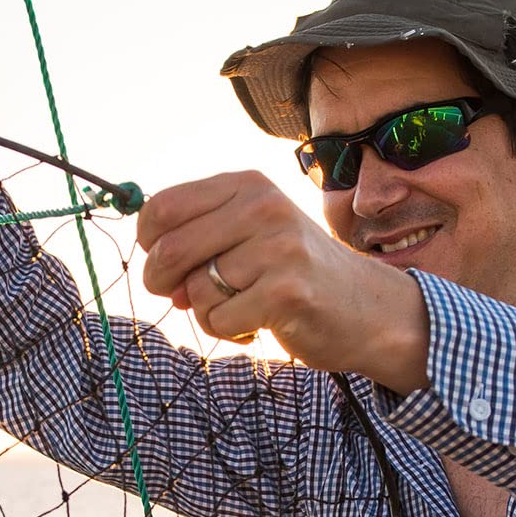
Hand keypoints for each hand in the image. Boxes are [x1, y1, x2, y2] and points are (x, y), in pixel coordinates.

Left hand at [137, 172, 429, 392]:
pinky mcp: (285, 291)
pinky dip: (227, 330)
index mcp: (247, 186)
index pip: (162, 207)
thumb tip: (157, 274)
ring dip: (205, 311)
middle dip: (162, 282)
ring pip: (196, 290)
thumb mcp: (249, 239)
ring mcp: (277, 247)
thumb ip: (200, 244)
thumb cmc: (295, 274)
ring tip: (239, 307)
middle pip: (169, 249)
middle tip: (182, 297)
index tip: (163, 262)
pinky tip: (256, 322)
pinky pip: (219, 319)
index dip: (149, 243)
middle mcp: (262, 207)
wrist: (366, 307)